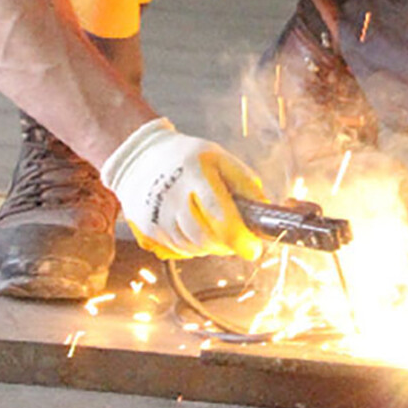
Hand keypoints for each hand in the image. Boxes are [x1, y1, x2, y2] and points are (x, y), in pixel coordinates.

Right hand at [100, 119, 267, 260]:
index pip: (218, 213)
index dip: (237, 237)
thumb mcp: (222, 159)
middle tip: (236, 240)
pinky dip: (191, 248)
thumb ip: (245, 183)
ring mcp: (154, 214)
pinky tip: (196, 232)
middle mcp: (171, 196)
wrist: (142, 157)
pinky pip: (174, 250)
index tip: (253, 249)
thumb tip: (264, 210)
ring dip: (209, 247)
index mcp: (195, 174)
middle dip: (225, 245)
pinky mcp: (145, 228)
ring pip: (189, 248)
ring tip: (216, 231)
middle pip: (203, 237)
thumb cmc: (191, 158)